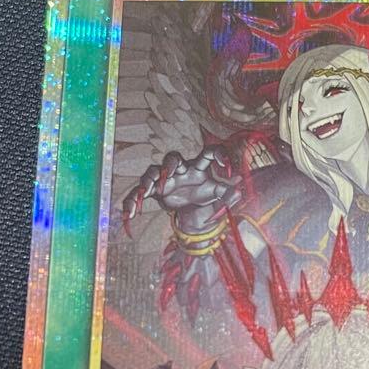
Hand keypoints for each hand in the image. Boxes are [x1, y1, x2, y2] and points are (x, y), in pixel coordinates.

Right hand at [122, 149, 241, 235]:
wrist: (192, 211)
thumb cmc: (206, 196)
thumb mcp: (219, 196)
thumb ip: (229, 194)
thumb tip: (239, 190)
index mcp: (199, 168)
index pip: (208, 153)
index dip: (218, 154)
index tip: (226, 164)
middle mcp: (181, 170)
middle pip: (173, 157)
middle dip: (170, 164)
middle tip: (169, 173)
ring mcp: (166, 180)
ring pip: (152, 171)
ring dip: (149, 180)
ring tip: (146, 192)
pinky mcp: (154, 191)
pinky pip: (138, 193)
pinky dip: (132, 202)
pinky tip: (129, 215)